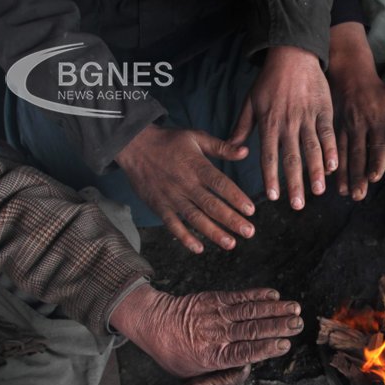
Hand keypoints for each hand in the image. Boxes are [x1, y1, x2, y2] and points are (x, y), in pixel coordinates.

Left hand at [110, 284, 303, 377]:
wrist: (154, 323)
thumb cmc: (175, 353)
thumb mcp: (193, 373)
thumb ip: (221, 372)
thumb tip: (248, 366)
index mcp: (212, 356)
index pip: (243, 352)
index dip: (265, 347)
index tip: (284, 345)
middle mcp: (216, 334)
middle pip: (251, 330)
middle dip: (277, 326)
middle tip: (298, 324)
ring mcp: (216, 314)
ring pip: (249, 311)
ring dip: (274, 309)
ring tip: (295, 308)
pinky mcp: (214, 299)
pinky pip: (239, 296)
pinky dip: (257, 294)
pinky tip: (274, 294)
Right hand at [115, 124, 255, 253]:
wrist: (133, 144)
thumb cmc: (168, 141)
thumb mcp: (196, 137)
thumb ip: (221, 147)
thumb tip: (245, 151)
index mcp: (197, 166)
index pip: (220, 184)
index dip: (236, 197)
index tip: (251, 210)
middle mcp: (185, 184)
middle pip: (211, 205)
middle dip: (231, 220)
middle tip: (249, 232)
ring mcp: (171, 196)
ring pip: (195, 218)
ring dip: (213, 232)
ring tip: (230, 244)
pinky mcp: (159, 205)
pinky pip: (172, 224)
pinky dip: (184, 237)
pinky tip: (198, 248)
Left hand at [229, 46, 337, 209]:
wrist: (292, 53)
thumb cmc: (269, 79)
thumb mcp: (250, 102)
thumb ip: (241, 127)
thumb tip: (231, 150)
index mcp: (268, 124)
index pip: (269, 157)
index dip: (272, 177)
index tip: (274, 197)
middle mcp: (287, 124)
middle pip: (292, 159)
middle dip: (295, 184)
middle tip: (298, 205)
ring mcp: (307, 118)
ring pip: (312, 149)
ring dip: (315, 172)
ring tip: (318, 191)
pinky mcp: (323, 111)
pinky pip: (328, 134)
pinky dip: (331, 151)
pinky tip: (333, 167)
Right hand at [328, 23, 384, 199]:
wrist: (350, 73)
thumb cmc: (377, 94)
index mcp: (379, 120)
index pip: (378, 145)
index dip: (376, 162)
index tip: (374, 177)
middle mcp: (360, 124)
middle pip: (358, 154)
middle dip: (357, 176)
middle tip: (358, 195)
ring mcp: (343, 126)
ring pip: (342, 153)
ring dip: (343, 175)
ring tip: (344, 192)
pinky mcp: (331, 126)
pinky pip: (330, 147)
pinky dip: (329, 161)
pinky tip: (328, 176)